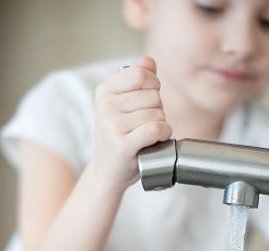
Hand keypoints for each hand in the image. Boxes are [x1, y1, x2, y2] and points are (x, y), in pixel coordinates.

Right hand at [92, 56, 171, 190]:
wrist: (108, 171)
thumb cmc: (120, 137)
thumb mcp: (123, 106)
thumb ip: (136, 81)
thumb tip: (149, 61)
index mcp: (104, 91)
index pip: (142, 74)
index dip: (153, 88)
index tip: (146, 103)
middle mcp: (105, 106)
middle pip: (153, 95)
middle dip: (157, 110)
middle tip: (143, 125)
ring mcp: (112, 126)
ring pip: (157, 113)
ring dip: (161, 125)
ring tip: (146, 136)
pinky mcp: (122, 145)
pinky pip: (156, 129)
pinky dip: (164, 135)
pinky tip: (156, 141)